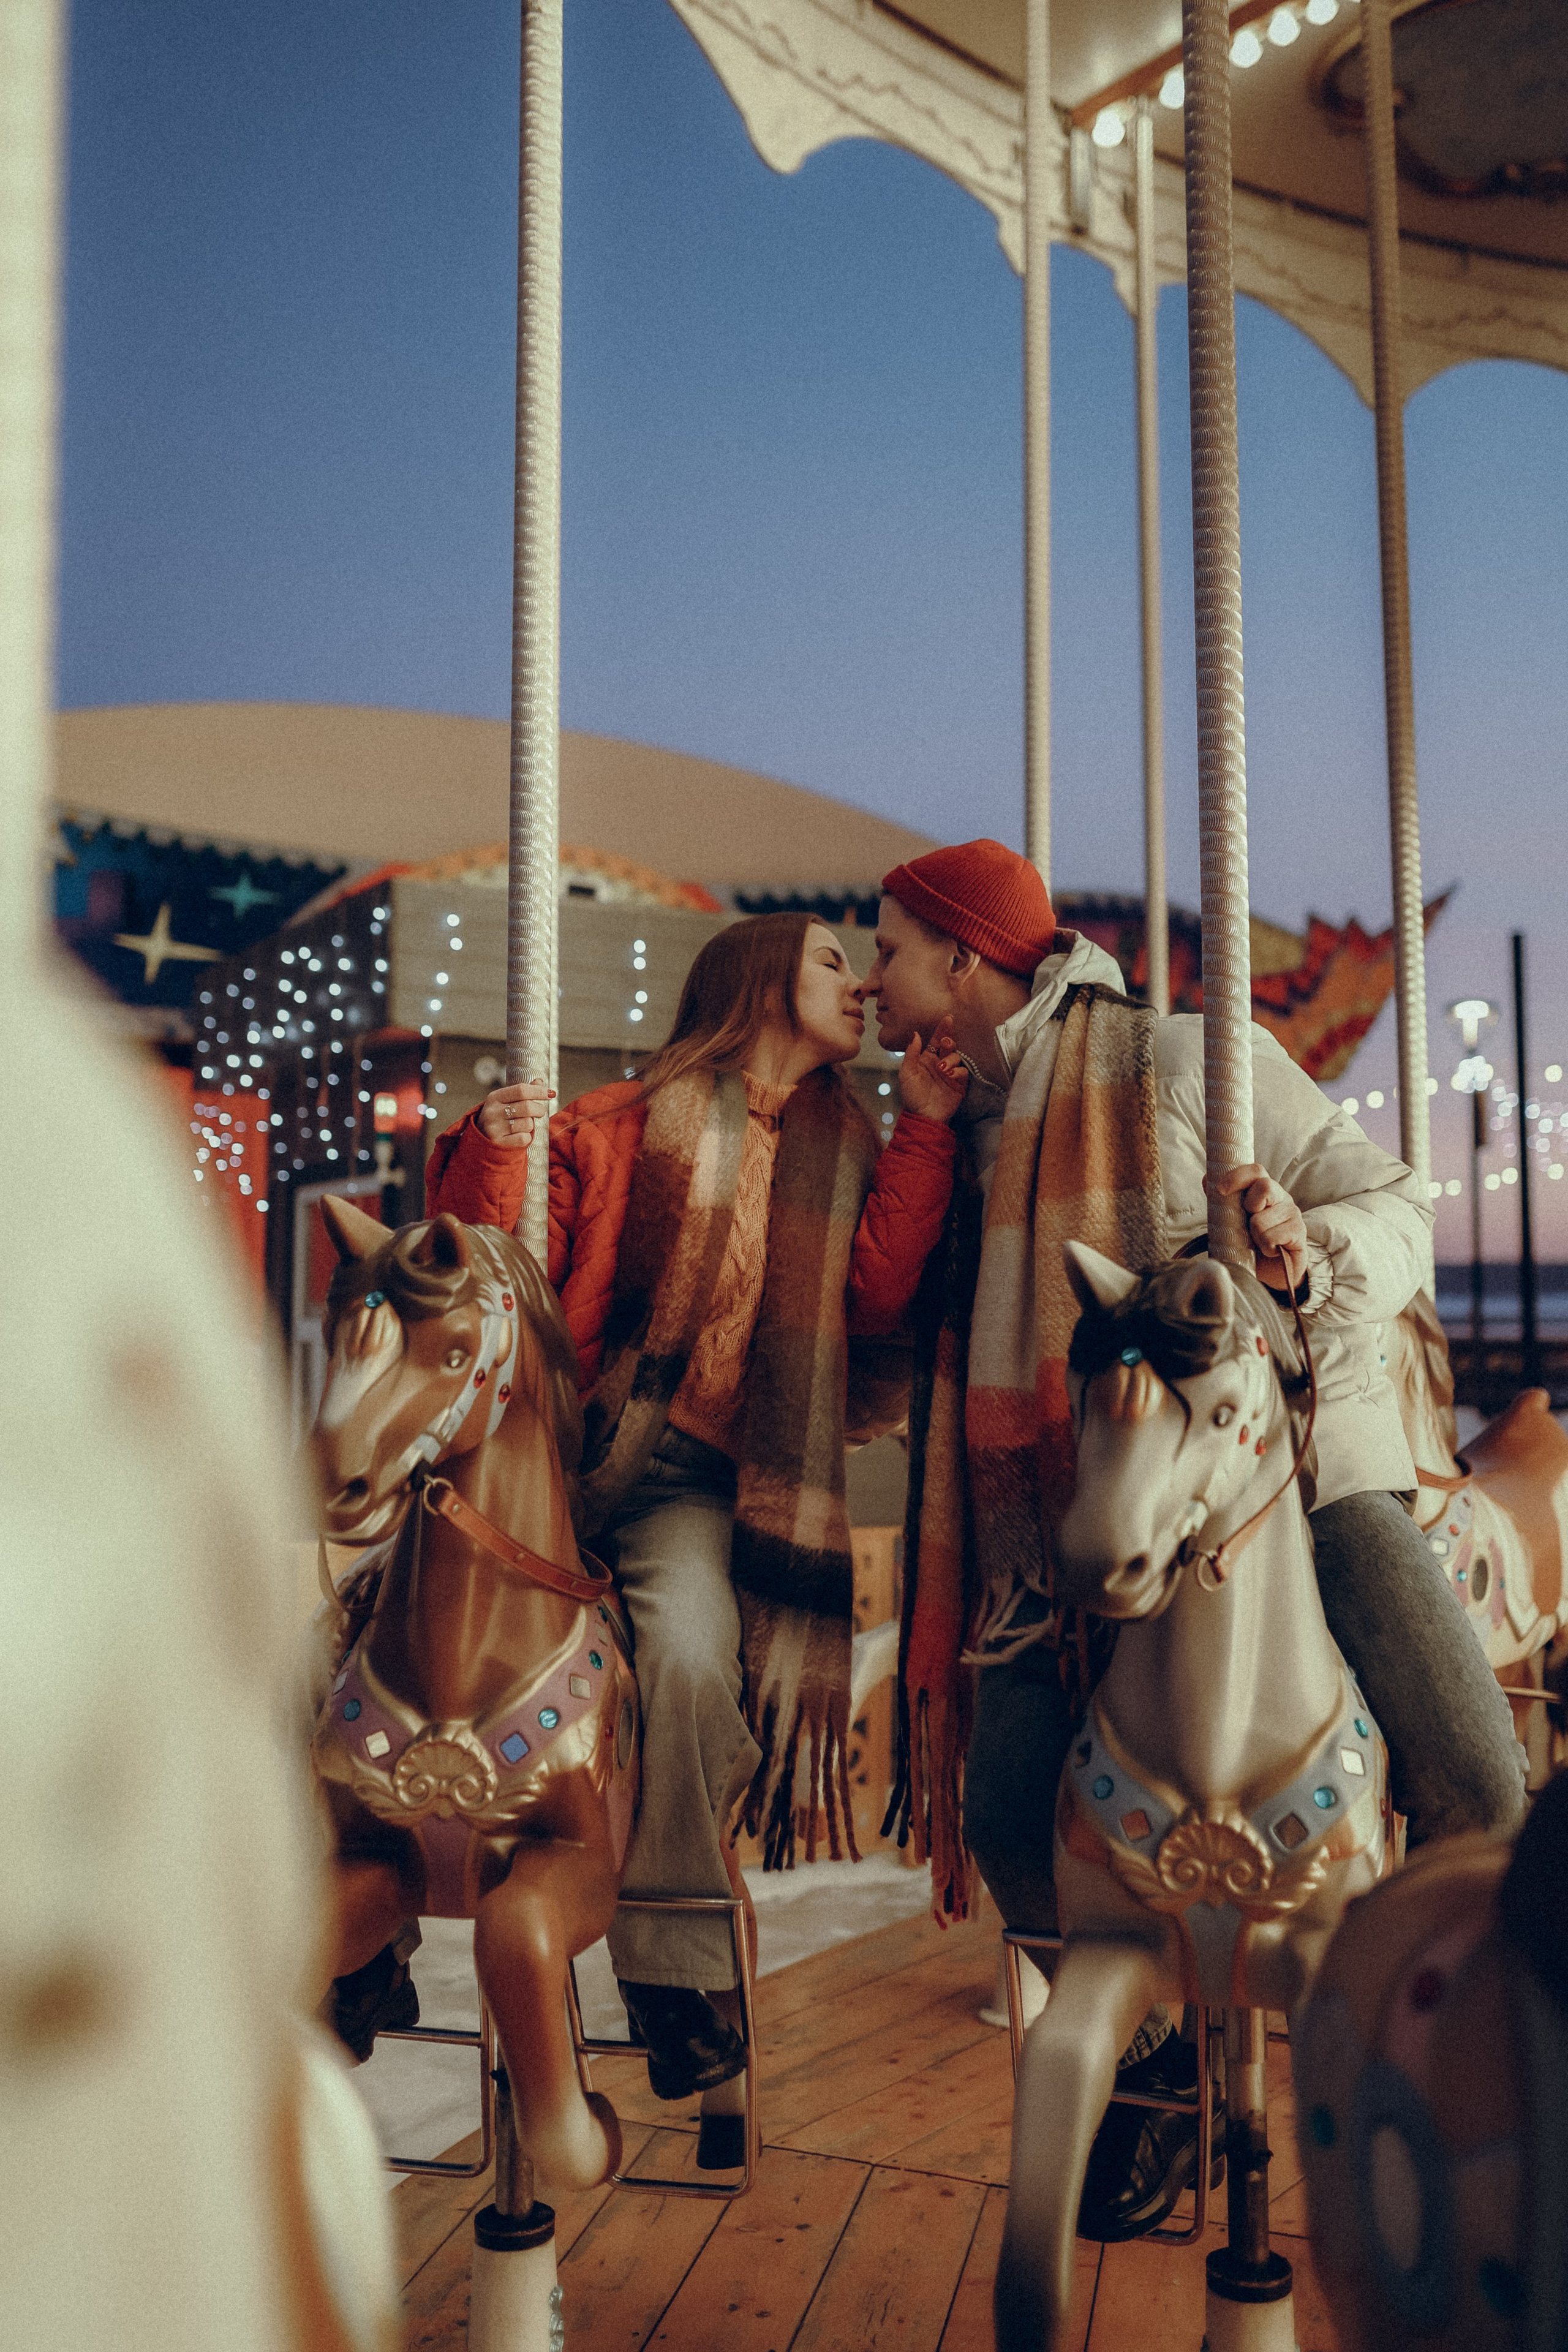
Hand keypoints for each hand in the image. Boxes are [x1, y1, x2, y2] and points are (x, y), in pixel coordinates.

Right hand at [476, 1078, 553, 1150]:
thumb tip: (540, 1081)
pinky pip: (524, 1138)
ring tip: (521, 1125)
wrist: (481, 1140)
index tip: (551, 1093)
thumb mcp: (506, 1101)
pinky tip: (518, 1135)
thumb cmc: (499, 1117)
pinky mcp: (499, 1143)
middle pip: (528, 1107)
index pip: (521, 1090)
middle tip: (538, 1112)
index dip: (539, 1091)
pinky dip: (526, 1137)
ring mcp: (495, 1128)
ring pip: (528, 1124)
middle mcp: (493, 1112)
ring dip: (530, 1125)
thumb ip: (523, 1092)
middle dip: (538, 1110)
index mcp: (495, 1097)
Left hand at [898, 1030, 968, 1124]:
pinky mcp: (959, 1084)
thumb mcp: (906, 1073)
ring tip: (941, 1069)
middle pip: (949, 1045)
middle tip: (945, 1043)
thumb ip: (911, 1053)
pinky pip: (963, 1071)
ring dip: (950, 1060)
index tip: (948, 1018)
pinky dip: (957, 1071)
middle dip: (949, 1041)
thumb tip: (915, 1034)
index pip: (936, 1040)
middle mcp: (940, 1063)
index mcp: (927, 1058)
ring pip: (956, 1057)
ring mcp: (950, 1073)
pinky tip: (949, 1076)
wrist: (923, 1115)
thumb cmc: (912, 1095)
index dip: (942, 1029)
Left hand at [1206, 1163, 1307, 1291]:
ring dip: (1254, 1236)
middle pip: (1264, 1186)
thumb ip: (1221, 1202)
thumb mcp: (1233, 1221)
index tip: (1221, 1190)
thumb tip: (1206, 1179)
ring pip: (1261, 1219)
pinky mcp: (1299, 1231)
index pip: (1255, 1171)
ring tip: (1259, 1243)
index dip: (1237, 1177)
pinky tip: (1271, 1250)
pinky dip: (1266, 1248)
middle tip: (1248, 1225)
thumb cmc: (1252, 1243)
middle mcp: (1281, 1197)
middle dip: (1248, 1207)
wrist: (1272, 1272)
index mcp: (1264, 1190)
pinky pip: (1272, 1237)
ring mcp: (1292, 1213)